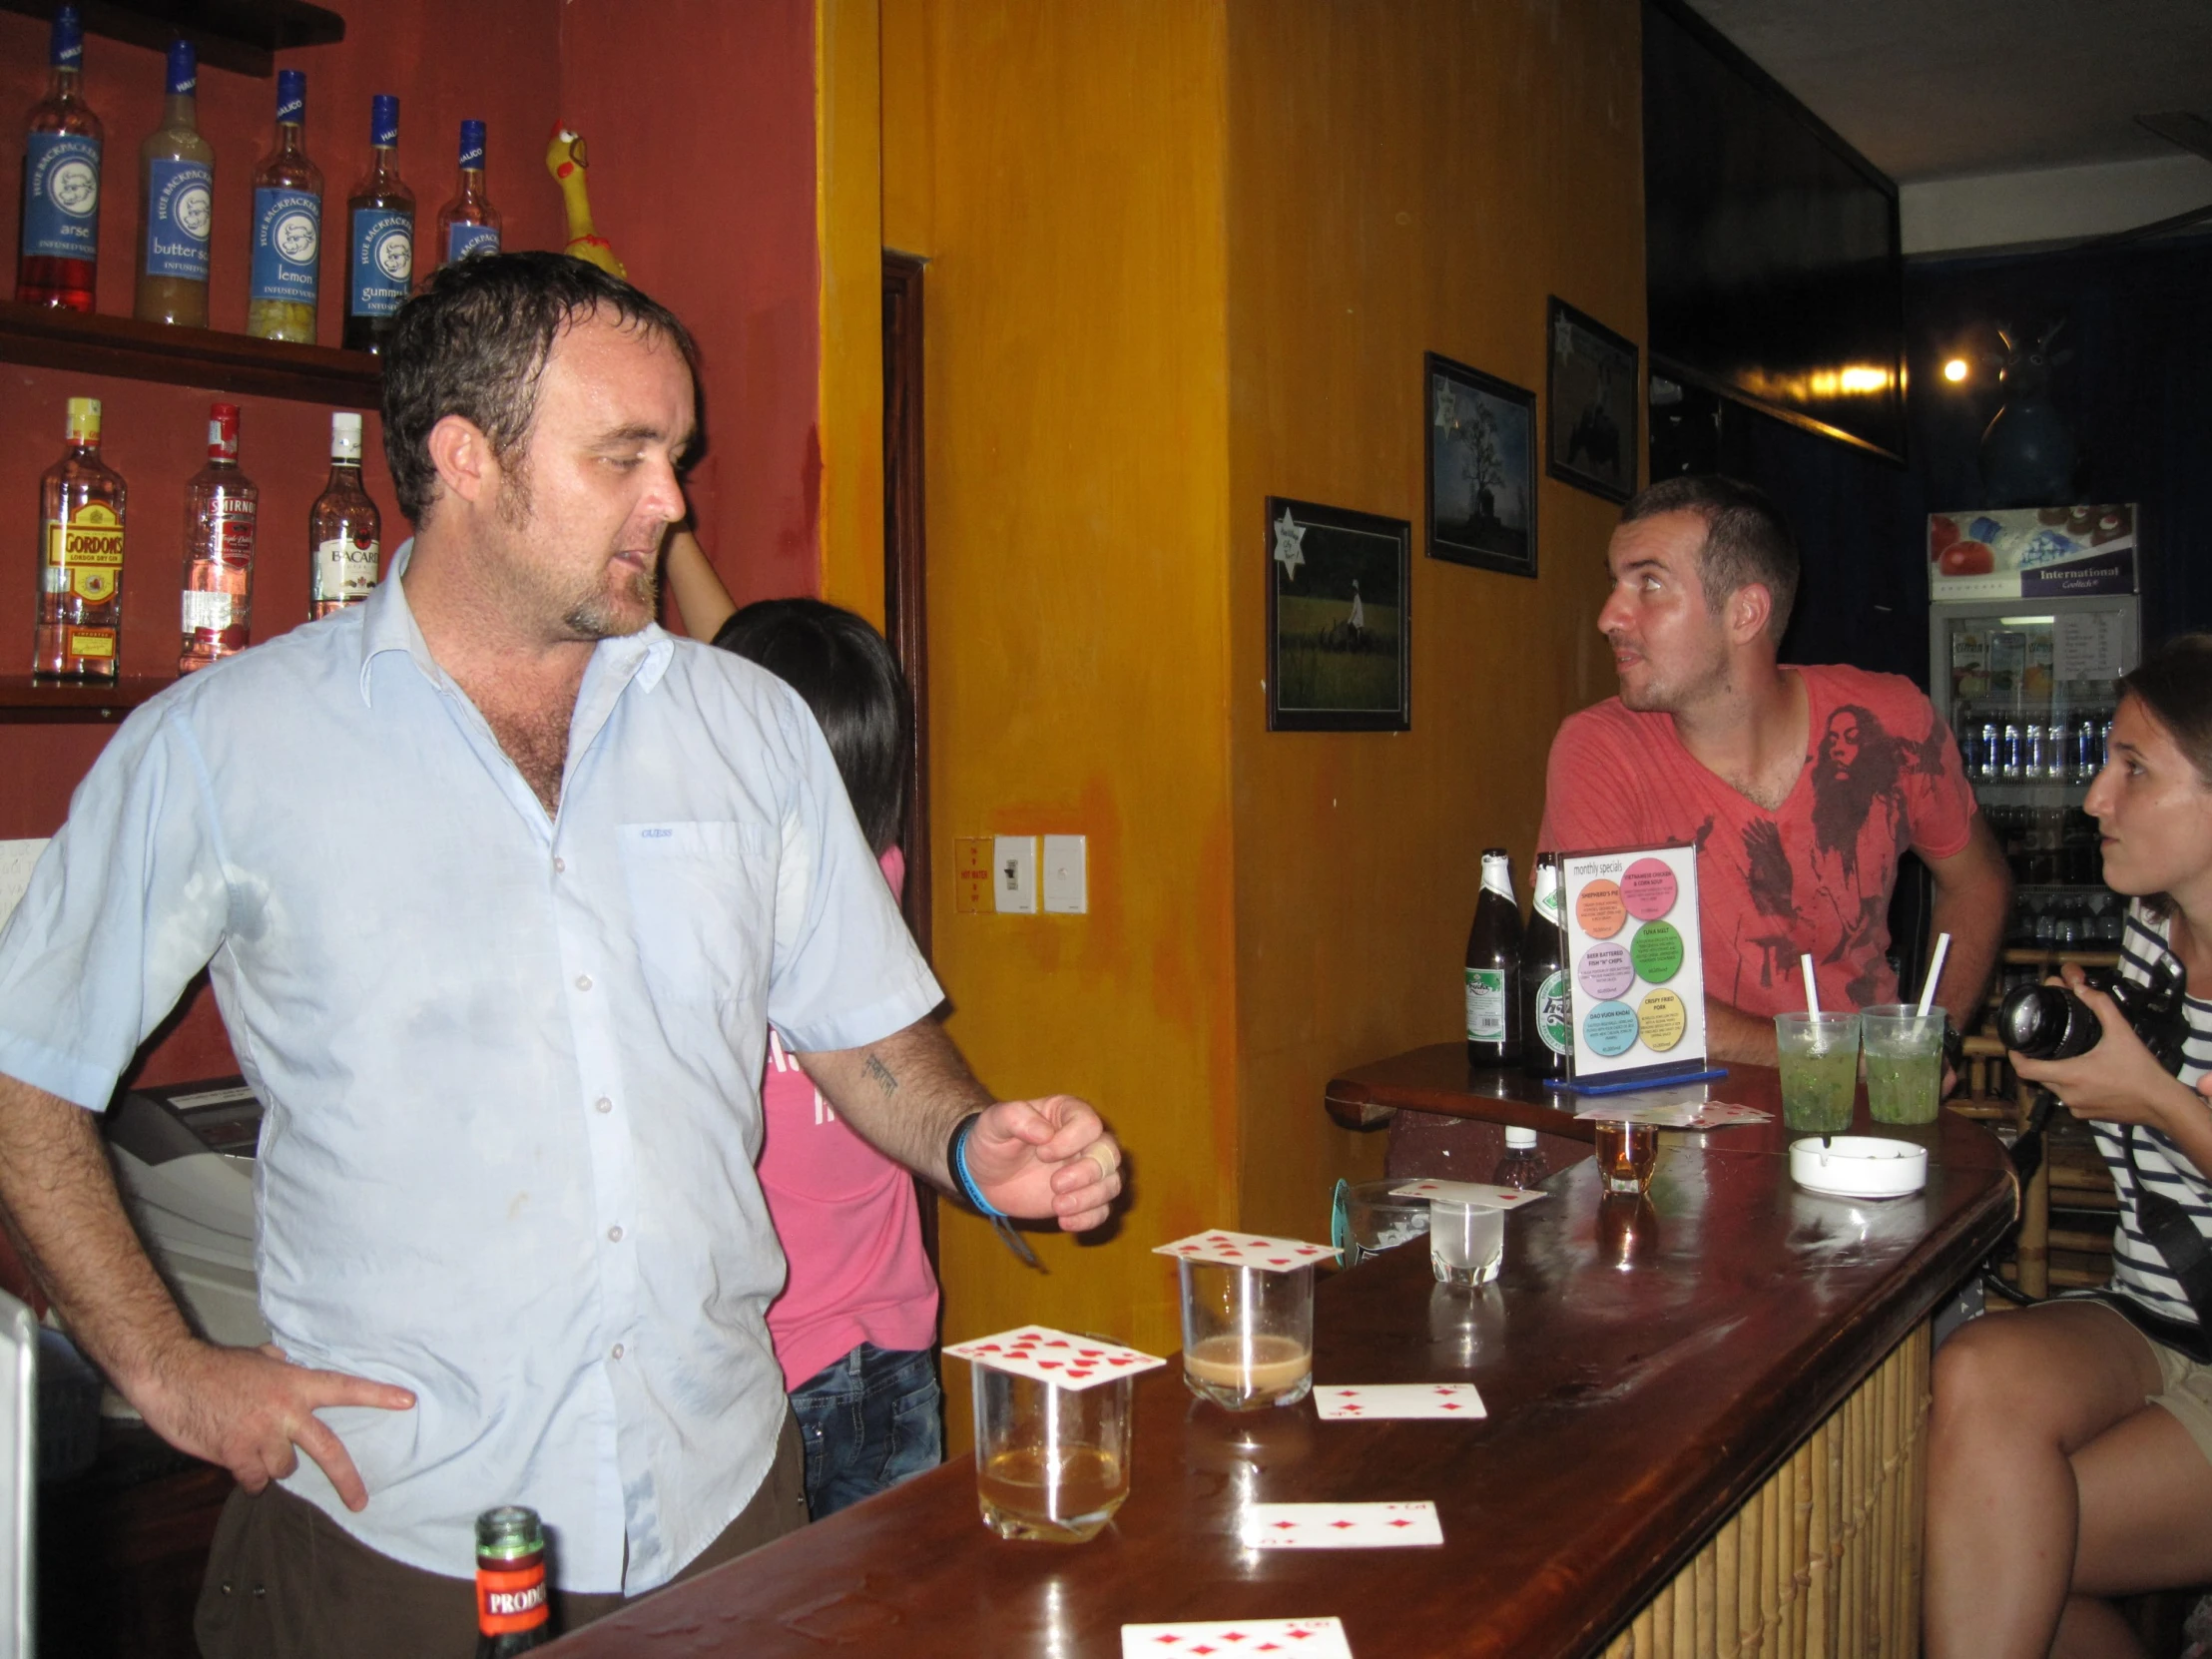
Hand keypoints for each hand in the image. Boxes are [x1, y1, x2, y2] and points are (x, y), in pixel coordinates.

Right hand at [132, 1339, 414, 1510]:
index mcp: (296, 1384)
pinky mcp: (237, 1454)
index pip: (346, 1388)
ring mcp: (262, 1434)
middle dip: (346, 1479)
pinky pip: (254, 1479)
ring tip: (251, 1444)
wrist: (174, 1376)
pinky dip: (249, 1476)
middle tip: (360, 1501)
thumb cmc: (214, 1367)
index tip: (408, 1402)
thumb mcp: (257, 1360)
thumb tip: (287, 1365)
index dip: (378, 1395)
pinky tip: (236, 1460)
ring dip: (271, 1464)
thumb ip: (279, 1367)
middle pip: (328, 1449)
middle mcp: (286, 1410)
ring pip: (283, 1468)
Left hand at [965, 1097, 1121, 1231]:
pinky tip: (1064, 1222)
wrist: (985, 1175)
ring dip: (1090, 1198)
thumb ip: (1015, 1118)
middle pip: (1109, 1154)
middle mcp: (1085, 1141)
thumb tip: (1044, 1133)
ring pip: (1113, 1183)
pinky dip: (1089, 1219)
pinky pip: (1103, 1210)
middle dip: (1086, 1173)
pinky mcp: (1082, 1198)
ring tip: (1057, 1207)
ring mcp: (1086, 1171)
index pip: (1089, 1124)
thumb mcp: (994, 1122)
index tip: (1041, 1153)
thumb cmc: (992, 1141)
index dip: (1071, 1141)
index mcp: (1067, 1114)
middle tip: (1054, 1185)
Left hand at [2010, 966, 2192, 1131]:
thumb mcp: (2121, 1032)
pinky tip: (2087, 1076)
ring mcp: (2077, 1108)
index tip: (2015, 1043)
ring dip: (2057, 1074)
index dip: (2015, 1056)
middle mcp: (2068, 1095)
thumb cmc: (2140, 1070)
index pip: (2025, 1069)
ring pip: (2055, 1089)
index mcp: (2069, 1075)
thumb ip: (2100, 1005)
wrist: (2163, 1104)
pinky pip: (2070, 1099)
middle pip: (2039, 1077)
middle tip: (2044, 1044)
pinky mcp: (2088, 1116)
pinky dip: (2072, 1087)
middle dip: (2038, 1061)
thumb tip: (2081, 987)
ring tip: (2067, 1057)